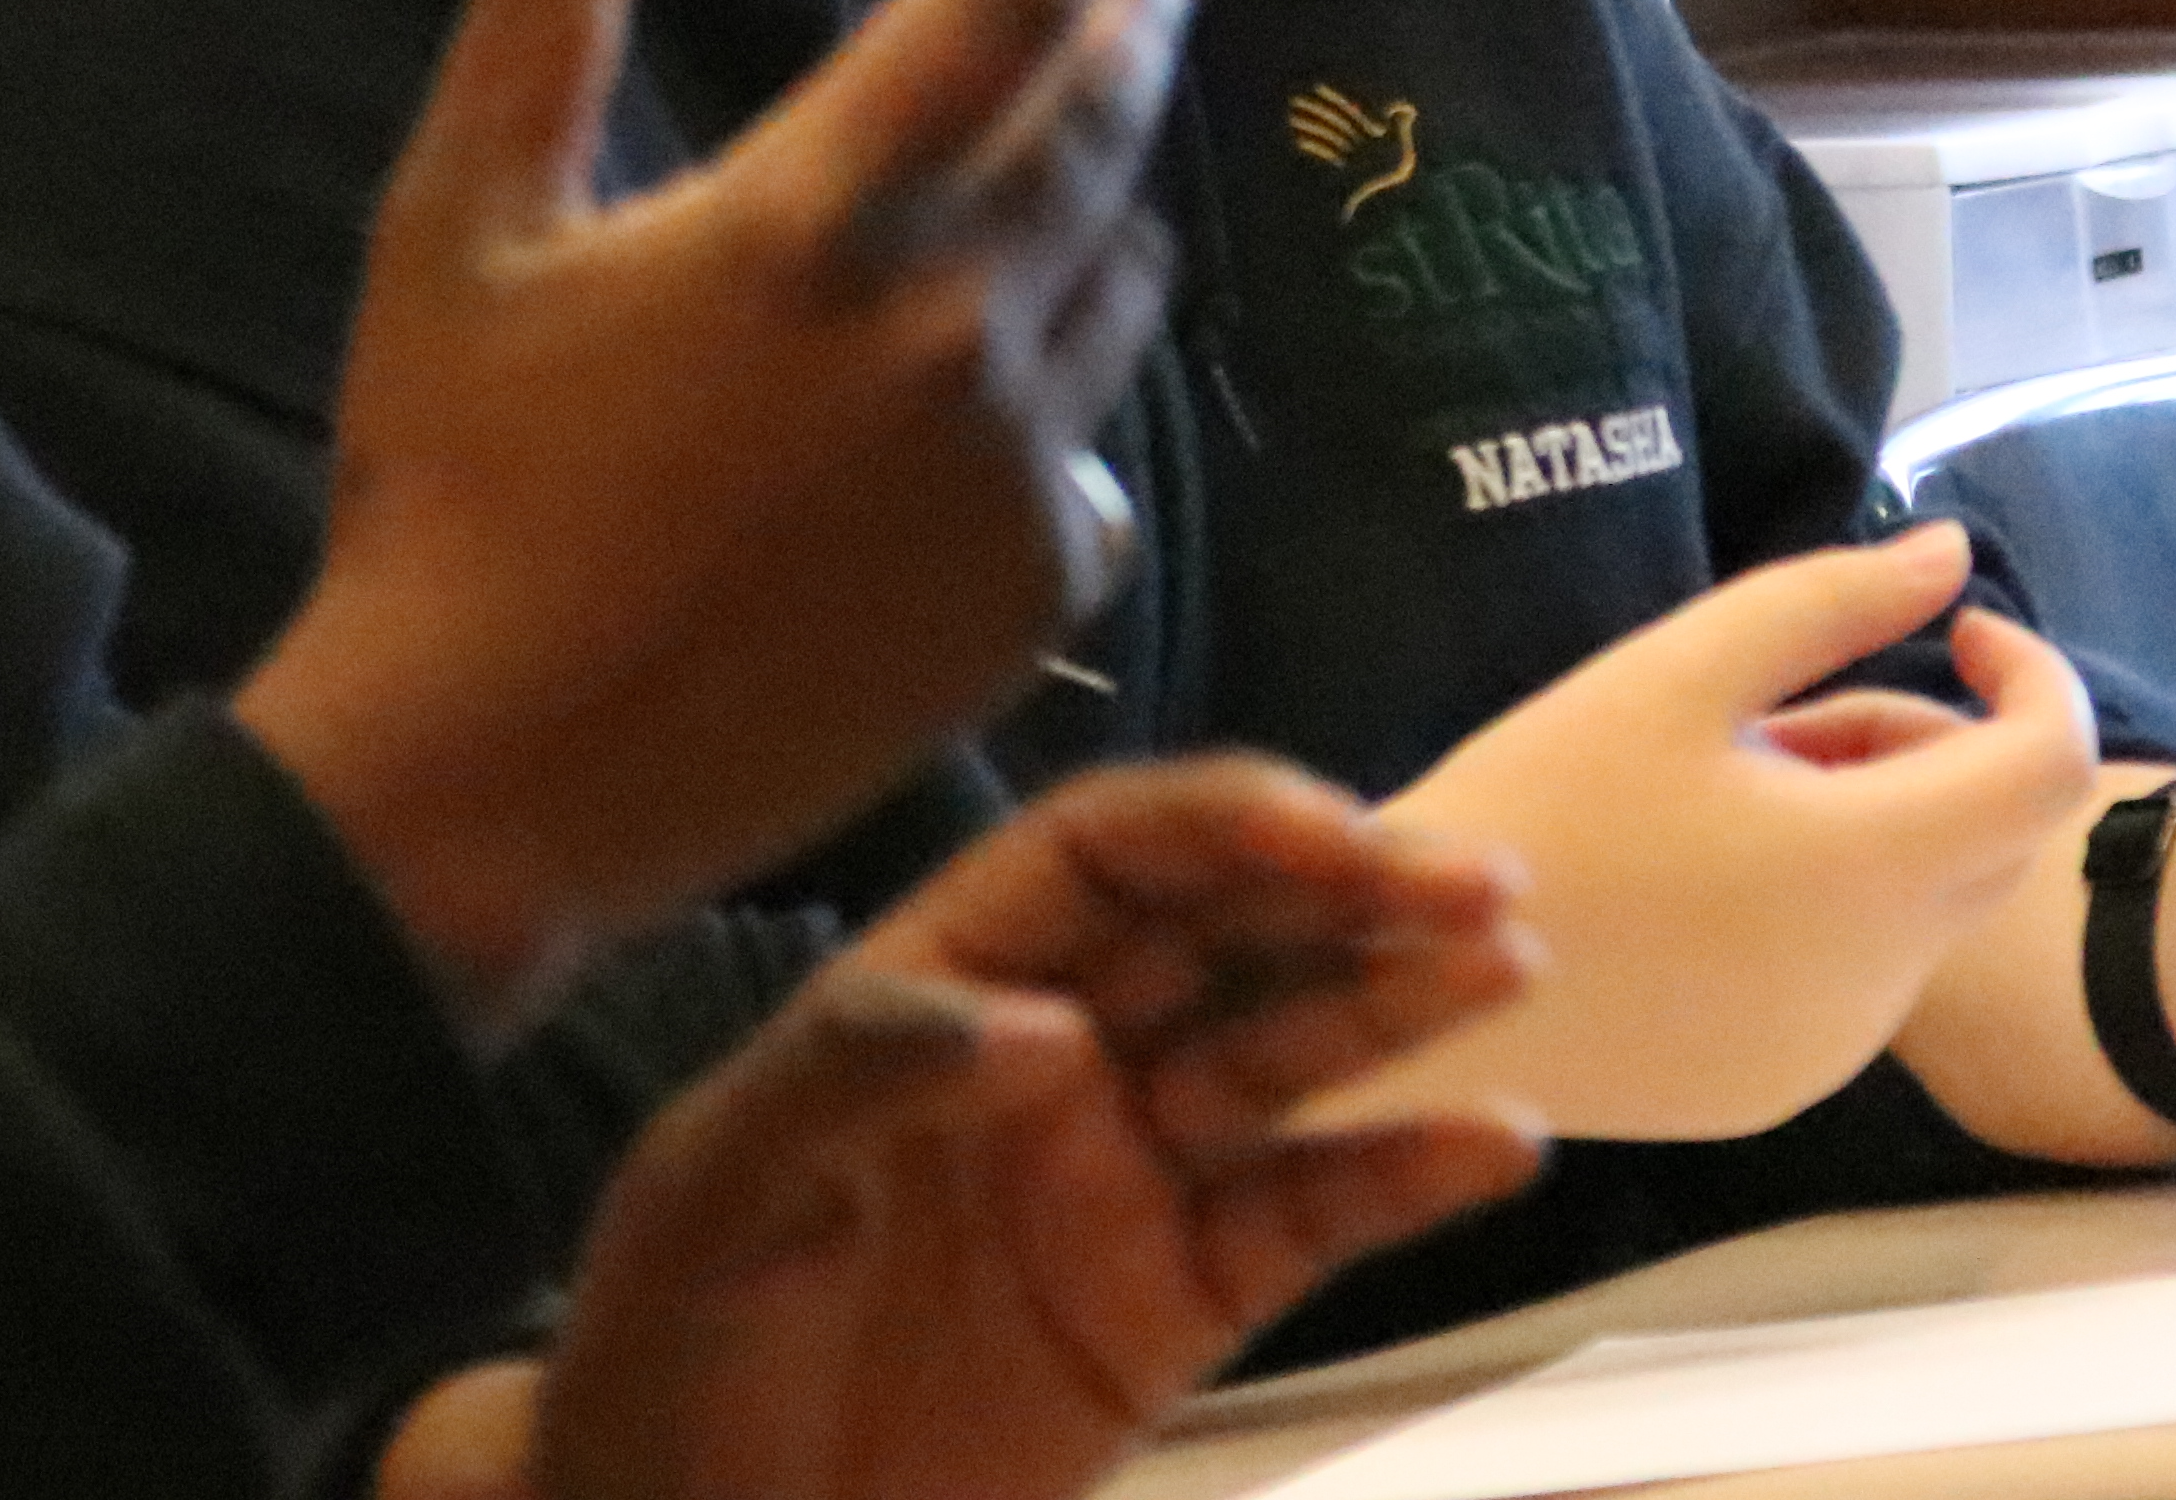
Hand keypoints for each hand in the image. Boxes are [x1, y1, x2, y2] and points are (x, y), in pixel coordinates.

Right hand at [239, 0, 1198, 1019]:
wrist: (488, 786)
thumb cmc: (450, 488)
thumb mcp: (460, 222)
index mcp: (809, 222)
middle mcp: (943, 332)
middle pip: (1100, 123)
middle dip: (1140, 14)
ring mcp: (1003, 473)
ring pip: (1115, 282)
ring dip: (1106, 200)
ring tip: (1083, 154)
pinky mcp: (1027, 598)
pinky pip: (1095, 459)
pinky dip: (1062, 405)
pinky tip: (1008, 401)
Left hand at [492, 762, 1547, 1499]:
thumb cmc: (668, 1351)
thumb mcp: (723, 1193)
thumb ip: (866, 1074)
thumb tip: (1046, 1029)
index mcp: (935, 990)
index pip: (1102, 859)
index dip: (1220, 824)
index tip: (1329, 832)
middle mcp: (1048, 1059)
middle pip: (1222, 934)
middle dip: (1349, 889)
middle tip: (1476, 880)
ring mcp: (1119, 1180)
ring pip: (1284, 1056)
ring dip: (1397, 1002)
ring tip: (1507, 960)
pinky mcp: (1169, 1308)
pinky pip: (1304, 1218)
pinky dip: (1403, 1175)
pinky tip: (1490, 1139)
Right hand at [1326, 526, 2103, 1140]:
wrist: (1413, 989)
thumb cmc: (1540, 803)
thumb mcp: (1676, 672)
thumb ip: (1832, 600)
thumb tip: (1952, 551)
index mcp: (1871, 869)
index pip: (2052, 765)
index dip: (2038, 676)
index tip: (1960, 627)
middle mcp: (1882, 980)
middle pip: (1991, 832)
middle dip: (1923, 746)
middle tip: (1779, 712)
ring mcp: (1834, 1051)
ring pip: (1920, 903)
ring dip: (1864, 826)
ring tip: (1711, 793)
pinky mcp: (1780, 1089)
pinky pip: (1855, 975)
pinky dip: (1820, 911)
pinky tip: (1690, 885)